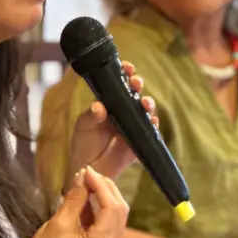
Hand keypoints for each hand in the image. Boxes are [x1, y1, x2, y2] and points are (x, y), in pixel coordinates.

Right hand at [25, 166, 129, 237]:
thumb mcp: (59, 223)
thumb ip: (75, 199)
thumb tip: (83, 176)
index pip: (111, 207)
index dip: (101, 185)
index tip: (87, 171)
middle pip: (119, 210)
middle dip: (106, 188)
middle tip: (89, 174)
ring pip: (116, 215)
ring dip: (105, 196)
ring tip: (88, 181)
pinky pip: (109, 223)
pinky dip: (101, 208)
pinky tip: (89, 195)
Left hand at [63, 61, 157, 190]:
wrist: (90, 170)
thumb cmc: (84, 144)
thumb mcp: (83, 127)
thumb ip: (91, 116)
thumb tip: (99, 107)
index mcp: (108, 103)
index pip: (118, 84)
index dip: (124, 73)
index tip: (127, 67)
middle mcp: (122, 111)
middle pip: (134, 93)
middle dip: (137, 84)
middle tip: (136, 82)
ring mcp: (132, 124)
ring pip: (144, 109)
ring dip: (147, 103)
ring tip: (144, 103)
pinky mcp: (139, 139)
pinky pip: (150, 129)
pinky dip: (153, 124)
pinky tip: (151, 121)